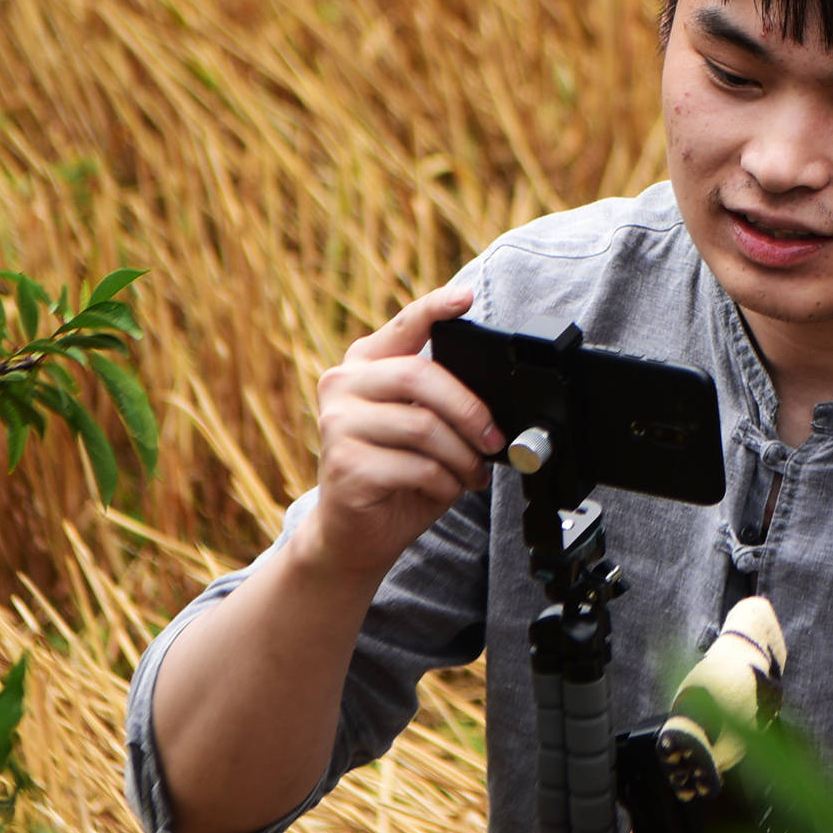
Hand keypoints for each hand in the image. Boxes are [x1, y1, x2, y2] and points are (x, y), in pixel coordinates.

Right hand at [297, 285, 504, 586]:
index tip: (465, 298)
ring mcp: (337, 424)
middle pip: (419, 376)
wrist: (353, 534)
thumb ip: (440, 401)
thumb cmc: (395, 475)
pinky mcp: (344, 464)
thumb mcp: (421, 426)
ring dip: (462, 455)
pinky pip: (415, 466)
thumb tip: (495, 400)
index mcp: (365, 365)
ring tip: (472, 472)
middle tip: (494, 439)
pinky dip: (444, 481)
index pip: (404, 325)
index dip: (435, 307)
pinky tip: (444, 488)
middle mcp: (343, 385)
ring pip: (422, 426)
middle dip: (470, 410)